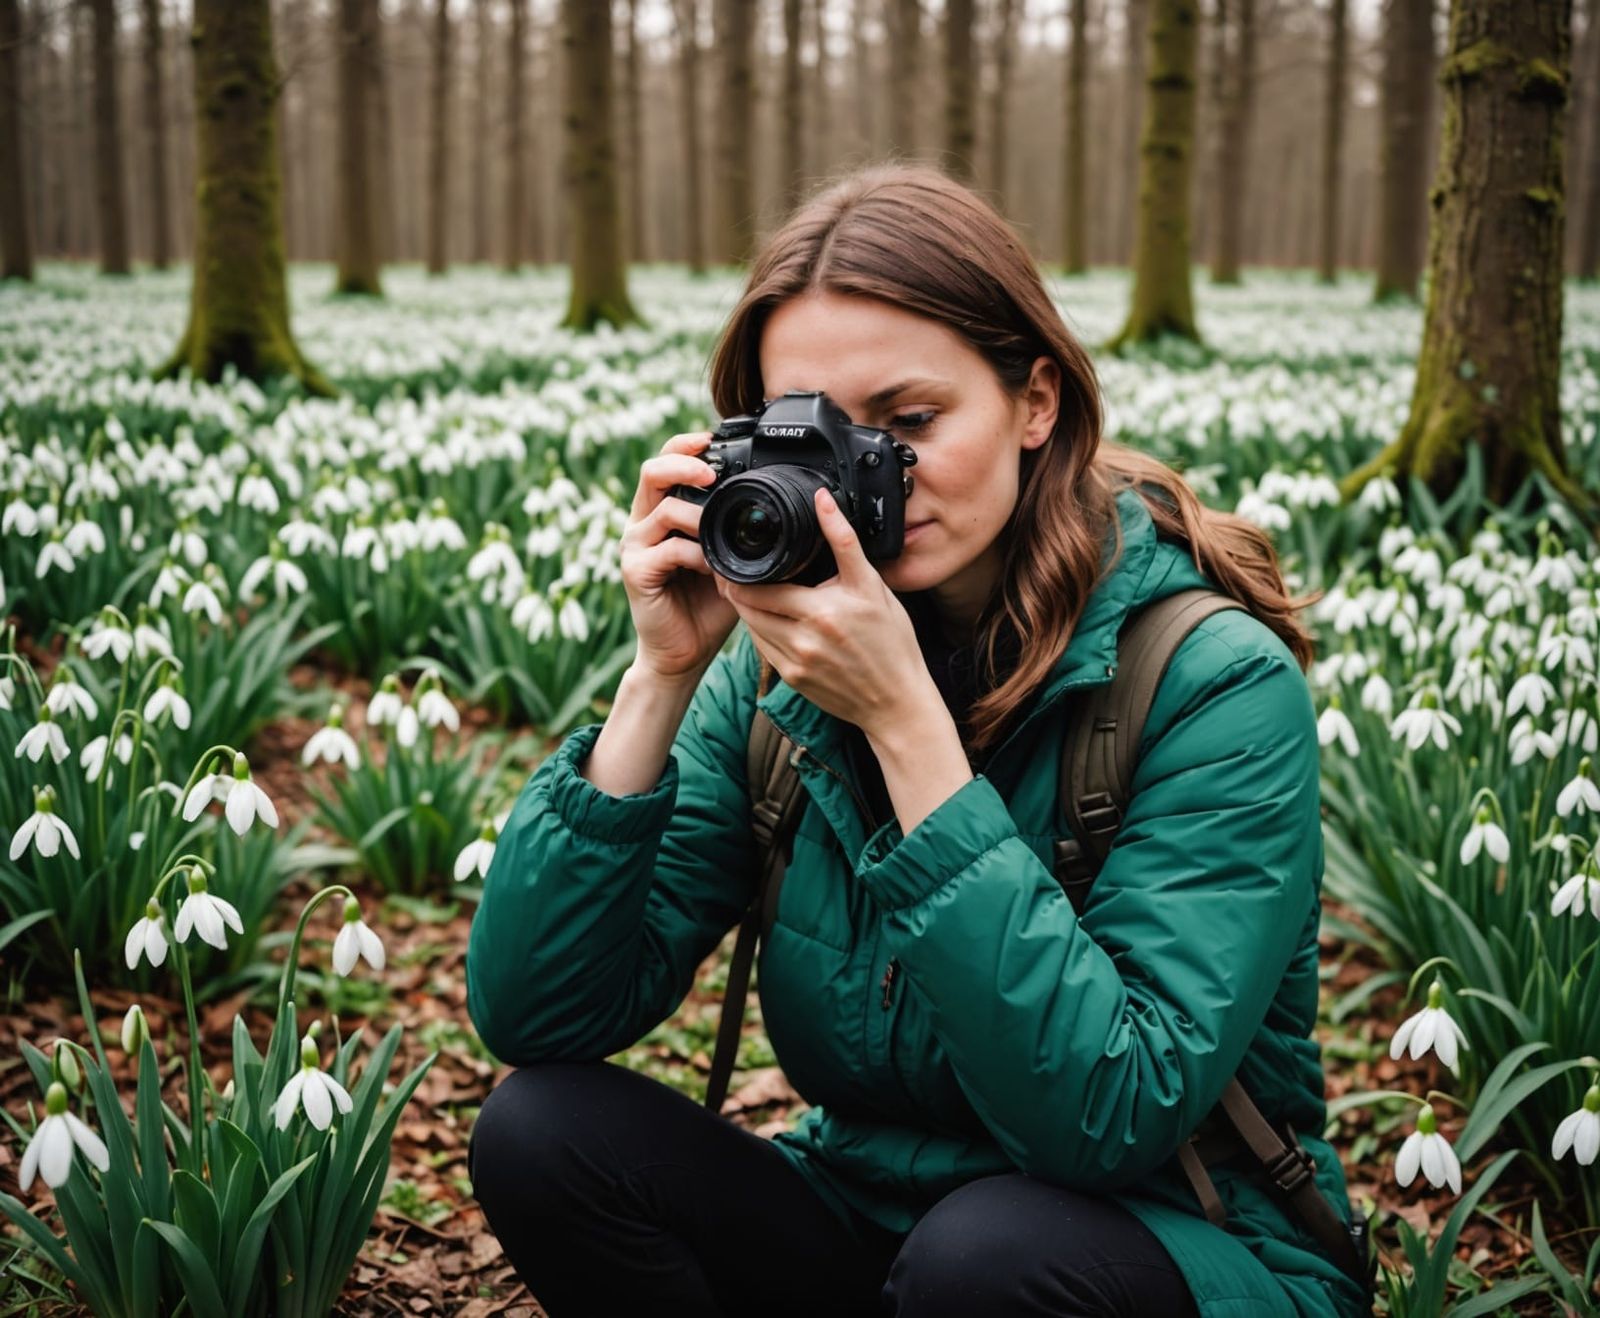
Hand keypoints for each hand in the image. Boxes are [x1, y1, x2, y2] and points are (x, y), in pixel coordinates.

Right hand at [619, 431, 739, 681]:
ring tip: (723, 532)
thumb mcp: (729, 559)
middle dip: (685, 463)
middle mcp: (642, 523)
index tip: (713, 438)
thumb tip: (774, 503)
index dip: (686, 446)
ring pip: (664, 509)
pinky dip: (696, 554)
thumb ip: (736, 530)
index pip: (665, 463)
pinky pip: (668, 549)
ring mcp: (634, 546)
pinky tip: (713, 567)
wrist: (684, 653)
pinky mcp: (635, 571)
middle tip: (713, 471)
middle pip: (653, 471)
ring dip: (700, 516)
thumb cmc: (707, 606)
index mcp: (661, 513)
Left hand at [715, 487, 934, 738]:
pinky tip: (769, 618)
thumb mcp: (871, 586)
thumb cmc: (892, 643)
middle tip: (732, 570)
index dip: (739, 572)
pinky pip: (762, 648)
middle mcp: (802, 640)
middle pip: (747, 608)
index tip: (733, 558)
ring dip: (746, 609)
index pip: (759, 588)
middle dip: (736, 588)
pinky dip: (760, 630)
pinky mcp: (792, 680)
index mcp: (820, 613)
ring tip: (747, 590)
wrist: (898, 702)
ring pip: (751, 628)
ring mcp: (794, 663)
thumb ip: (843, 541)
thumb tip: (822, 501)